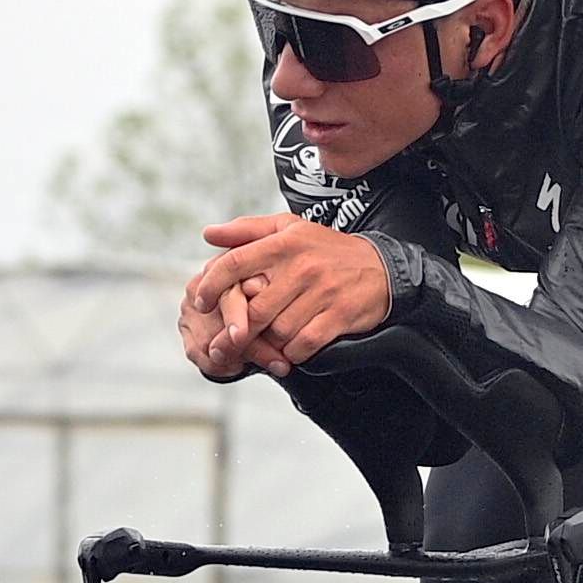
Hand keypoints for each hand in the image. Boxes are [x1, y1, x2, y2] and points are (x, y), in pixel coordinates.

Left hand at [185, 214, 391, 376]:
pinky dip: (293, 352)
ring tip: (270, 340)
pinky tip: (293, 347)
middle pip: (256, 309)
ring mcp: (322, 292)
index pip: (236, 263)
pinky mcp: (339, 315)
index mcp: (285, 243)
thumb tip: (208, 235)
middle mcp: (302, 266)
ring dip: (270, 341)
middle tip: (235, 336)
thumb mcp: (289, 230)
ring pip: (278, 330)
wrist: (382, 268)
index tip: (201, 301)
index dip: (212, 285)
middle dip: (242, 328)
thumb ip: (247, 231)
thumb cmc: (326, 250)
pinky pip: (304, 345)